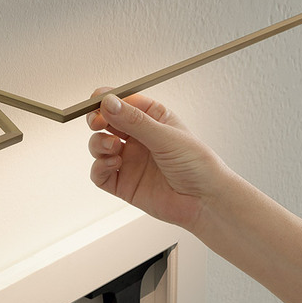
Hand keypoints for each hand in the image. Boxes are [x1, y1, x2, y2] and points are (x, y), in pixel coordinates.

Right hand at [87, 90, 227, 230]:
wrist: (205, 202)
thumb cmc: (198, 165)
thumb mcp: (167, 136)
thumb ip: (135, 121)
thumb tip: (109, 103)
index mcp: (153, 118)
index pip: (123, 101)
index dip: (107, 100)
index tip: (98, 102)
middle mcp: (138, 138)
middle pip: (106, 121)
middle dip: (96, 120)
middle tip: (97, 123)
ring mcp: (129, 161)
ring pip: (99, 145)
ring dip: (98, 144)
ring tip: (113, 147)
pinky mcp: (123, 183)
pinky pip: (99, 173)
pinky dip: (99, 167)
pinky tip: (113, 165)